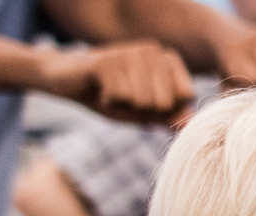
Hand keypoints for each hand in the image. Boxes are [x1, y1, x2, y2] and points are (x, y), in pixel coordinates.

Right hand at [39, 40, 191, 123]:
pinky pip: (120, 97)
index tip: (143, 100)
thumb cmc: (109, 96)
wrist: (67, 81)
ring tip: (111, 91)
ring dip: (123, 106)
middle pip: (165, 102)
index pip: (187, 96)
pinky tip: (100, 89)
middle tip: (124, 96)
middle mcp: (153, 50)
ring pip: (143, 101)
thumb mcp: (142, 111)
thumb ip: (166, 116)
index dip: (164, 110)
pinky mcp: (109, 60)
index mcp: (168, 59)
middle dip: (142, 110)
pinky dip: (108, 102)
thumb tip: (188, 124)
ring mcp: (131, 52)